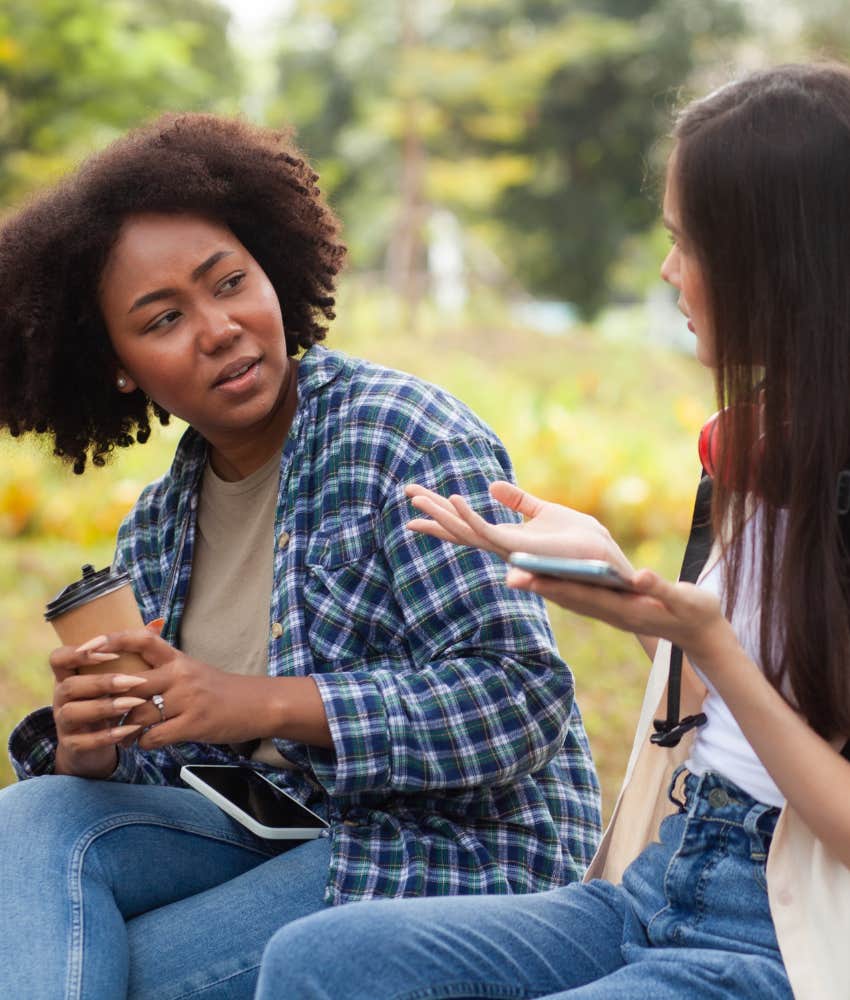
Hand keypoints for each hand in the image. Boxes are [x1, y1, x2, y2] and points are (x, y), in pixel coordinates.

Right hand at [51, 643, 146, 778]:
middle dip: (102, 682)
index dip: (79, 654)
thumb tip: (157, 623)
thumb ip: (128, 654)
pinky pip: (84, 741)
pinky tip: (132, 729)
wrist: (95, 743)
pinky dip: (108, 736)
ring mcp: (63, 722)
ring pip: (73, 712)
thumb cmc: (108, 699)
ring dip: (105, 707)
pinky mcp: (72, 745)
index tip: (110, 653)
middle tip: (134, 680)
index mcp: (69, 675)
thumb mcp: (114, 676)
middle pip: (70, 685)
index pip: (59, 658)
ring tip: (134, 703)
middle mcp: (61, 697)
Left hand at [77, 629, 285, 750]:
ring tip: (120, 735)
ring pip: (139, 714)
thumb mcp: (191, 670)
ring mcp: (187, 700)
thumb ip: (161, 668)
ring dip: (124, 728)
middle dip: (109, 698)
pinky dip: (144, 743)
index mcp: (177, 658)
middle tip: (94, 709)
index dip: (112, 640)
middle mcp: (180, 675)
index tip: (87, 646)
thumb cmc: (218, 690)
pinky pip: (155, 736)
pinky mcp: (194, 724)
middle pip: (131, 682)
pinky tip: (146, 743)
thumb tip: (125, 673)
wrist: (257, 704)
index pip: (141, 640)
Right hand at [406, 480, 629, 572]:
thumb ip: (519, 501)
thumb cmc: (582, 543)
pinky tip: (453, 499)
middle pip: (458, 528)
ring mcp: (507, 550)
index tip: (416, 498)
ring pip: (465, 530)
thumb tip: (492, 486)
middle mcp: (502, 547)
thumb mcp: (546, 512)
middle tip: (405, 491)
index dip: (441, 512)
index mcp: (507, 538)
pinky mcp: (519, 549)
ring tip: (416, 495)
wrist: (605, 566)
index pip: (466, 524)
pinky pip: (486, 532)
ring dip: (441, 512)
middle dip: (431, 511)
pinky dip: (468, 516)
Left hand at [506, 565, 735, 668]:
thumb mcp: (684, 600)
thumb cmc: (695, 614)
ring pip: (570, 597)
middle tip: (508, 576)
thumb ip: (661, 589)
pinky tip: (546, 575)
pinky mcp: (613, 608)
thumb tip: (640, 577)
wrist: (701, 634)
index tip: (528, 578)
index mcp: (624, 609)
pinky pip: (581, 596)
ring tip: (517, 572)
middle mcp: (611, 612)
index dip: (553, 586)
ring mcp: (610, 611)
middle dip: (538, 586)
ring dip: (545, 586)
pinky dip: (561, 586)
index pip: (581, 596)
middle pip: (567, 597)